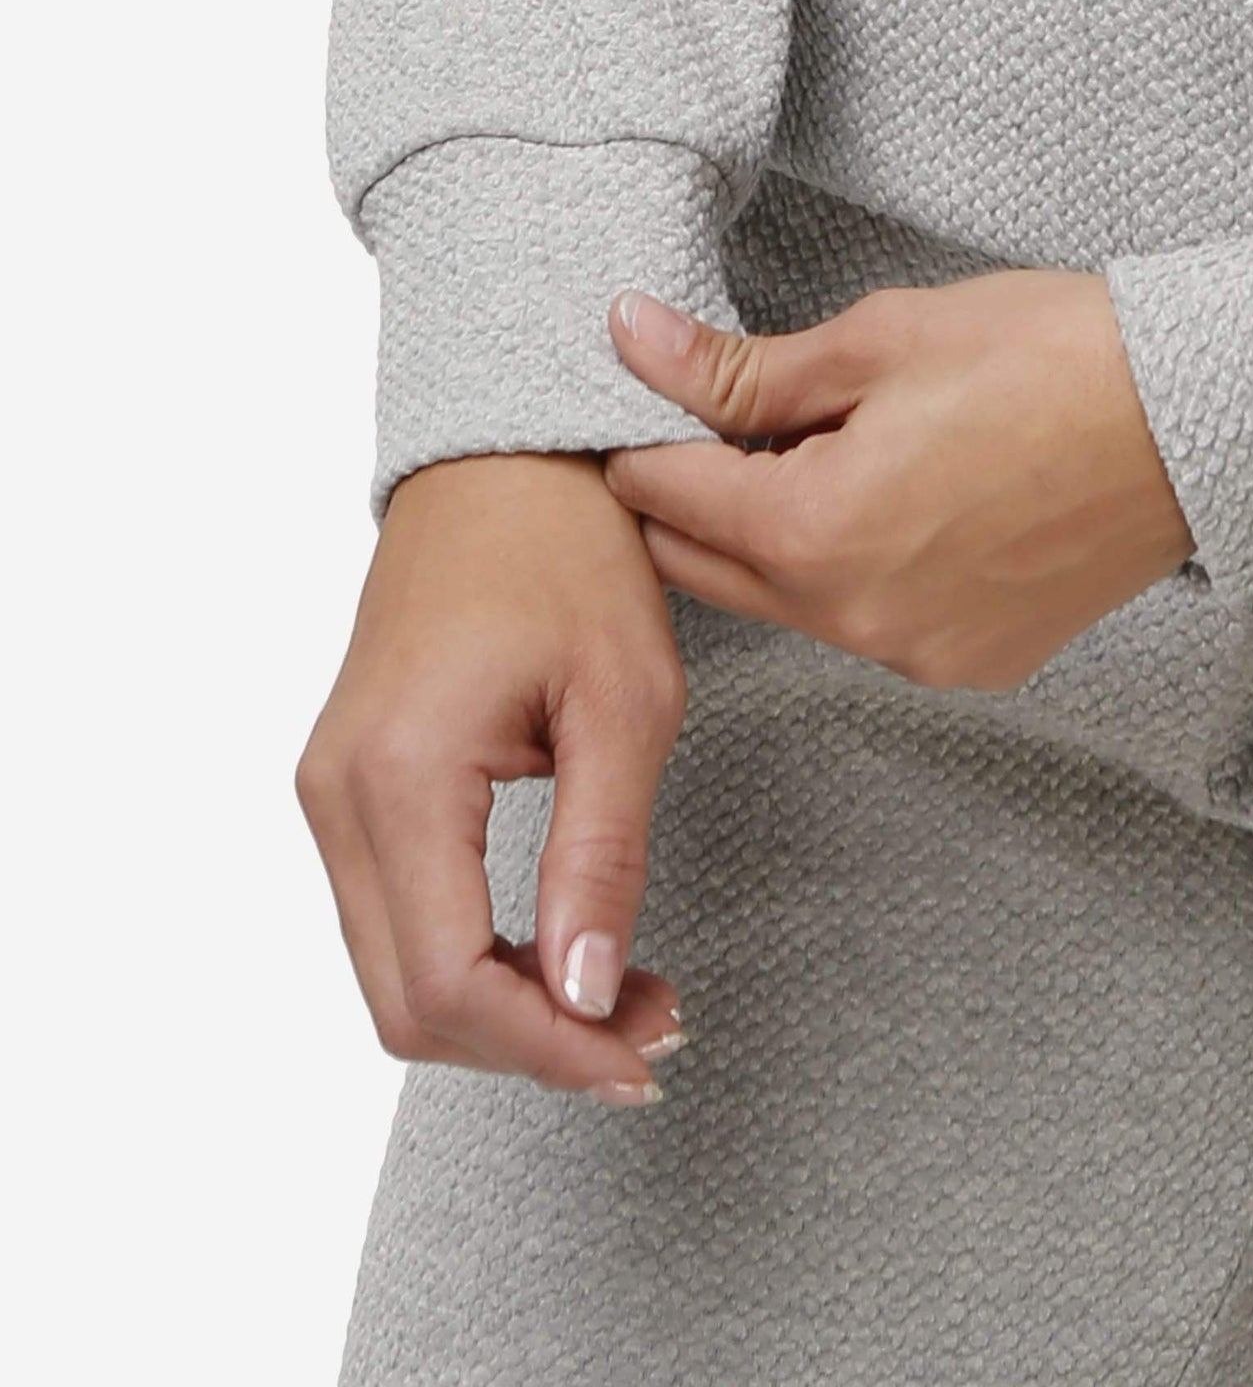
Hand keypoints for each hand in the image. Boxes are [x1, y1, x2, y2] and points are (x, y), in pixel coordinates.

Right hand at [296, 452, 691, 1104]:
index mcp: (400, 773)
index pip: (446, 982)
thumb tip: (590, 999)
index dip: (547, 1046)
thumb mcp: (624, 700)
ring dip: (508, 1009)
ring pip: (396, 971)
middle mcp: (339, 794)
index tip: (642, 1056)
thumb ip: (601, 855)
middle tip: (651, 1030)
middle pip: (407, 1001)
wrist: (505, 463)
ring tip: (627, 995)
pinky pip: (397, 916)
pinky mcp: (354, 784)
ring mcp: (333, 791)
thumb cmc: (572, 554)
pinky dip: (478, 958)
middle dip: (532, 1043)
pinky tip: (563, 947)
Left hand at [600, 270, 1195, 691]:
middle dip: (698, 497)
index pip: (664, 497)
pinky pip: (873, 623)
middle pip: (708, 567)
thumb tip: (631, 341)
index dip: (647, 437)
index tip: (661, 396)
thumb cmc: (1050, 359)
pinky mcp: (975, 662)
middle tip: (739, 419)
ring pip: (791, 601)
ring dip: (782, 537)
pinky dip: (862, 572)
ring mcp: (917, 653)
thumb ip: (740, 368)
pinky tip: (915, 503)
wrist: (1197, 419)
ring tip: (845, 451)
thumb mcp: (879, 340)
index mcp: (813, 532)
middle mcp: (854, 619)